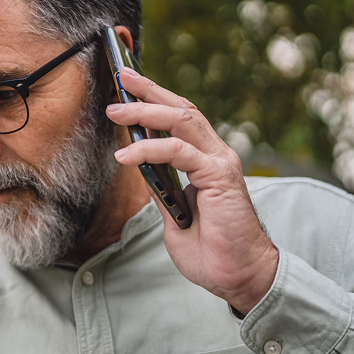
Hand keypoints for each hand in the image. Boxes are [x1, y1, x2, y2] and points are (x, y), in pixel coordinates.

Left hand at [105, 67, 278, 314]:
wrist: (238, 277)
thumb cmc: (210, 250)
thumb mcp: (172, 213)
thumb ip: (161, 188)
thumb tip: (137, 165)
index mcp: (205, 161)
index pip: (179, 119)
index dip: (154, 99)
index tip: (126, 86)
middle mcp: (215, 155)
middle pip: (181, 109)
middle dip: (149, 90)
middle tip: (120, 75)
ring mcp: (220, 163)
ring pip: (181, 121)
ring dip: (145, 111)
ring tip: (115, 110)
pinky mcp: (219, 177)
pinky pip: (180, 152)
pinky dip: (150, 149)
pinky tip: (126, 155)